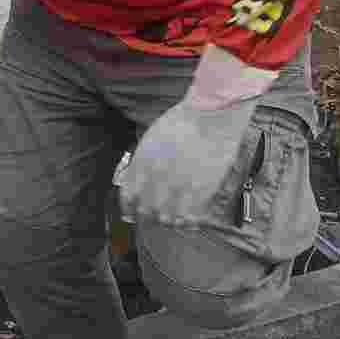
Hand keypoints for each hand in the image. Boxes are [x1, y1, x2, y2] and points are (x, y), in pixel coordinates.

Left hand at [115, 46, 273, 226]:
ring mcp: (178, 187)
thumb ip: (142, 162)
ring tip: (173, 217)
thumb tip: (137, 181)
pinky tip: (188, 219)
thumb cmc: (183, 122)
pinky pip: (189, 217)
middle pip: (146, 210)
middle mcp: (156, 178)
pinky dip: (187, 222)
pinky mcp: (200, 193)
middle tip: (155, 215)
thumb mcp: (152, 139)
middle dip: (148, 215)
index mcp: (142, 164)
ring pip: (166, 218)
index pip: (128, 196)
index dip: (129, 207)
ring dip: (168, 220)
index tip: (132, 211)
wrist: (211, 117)